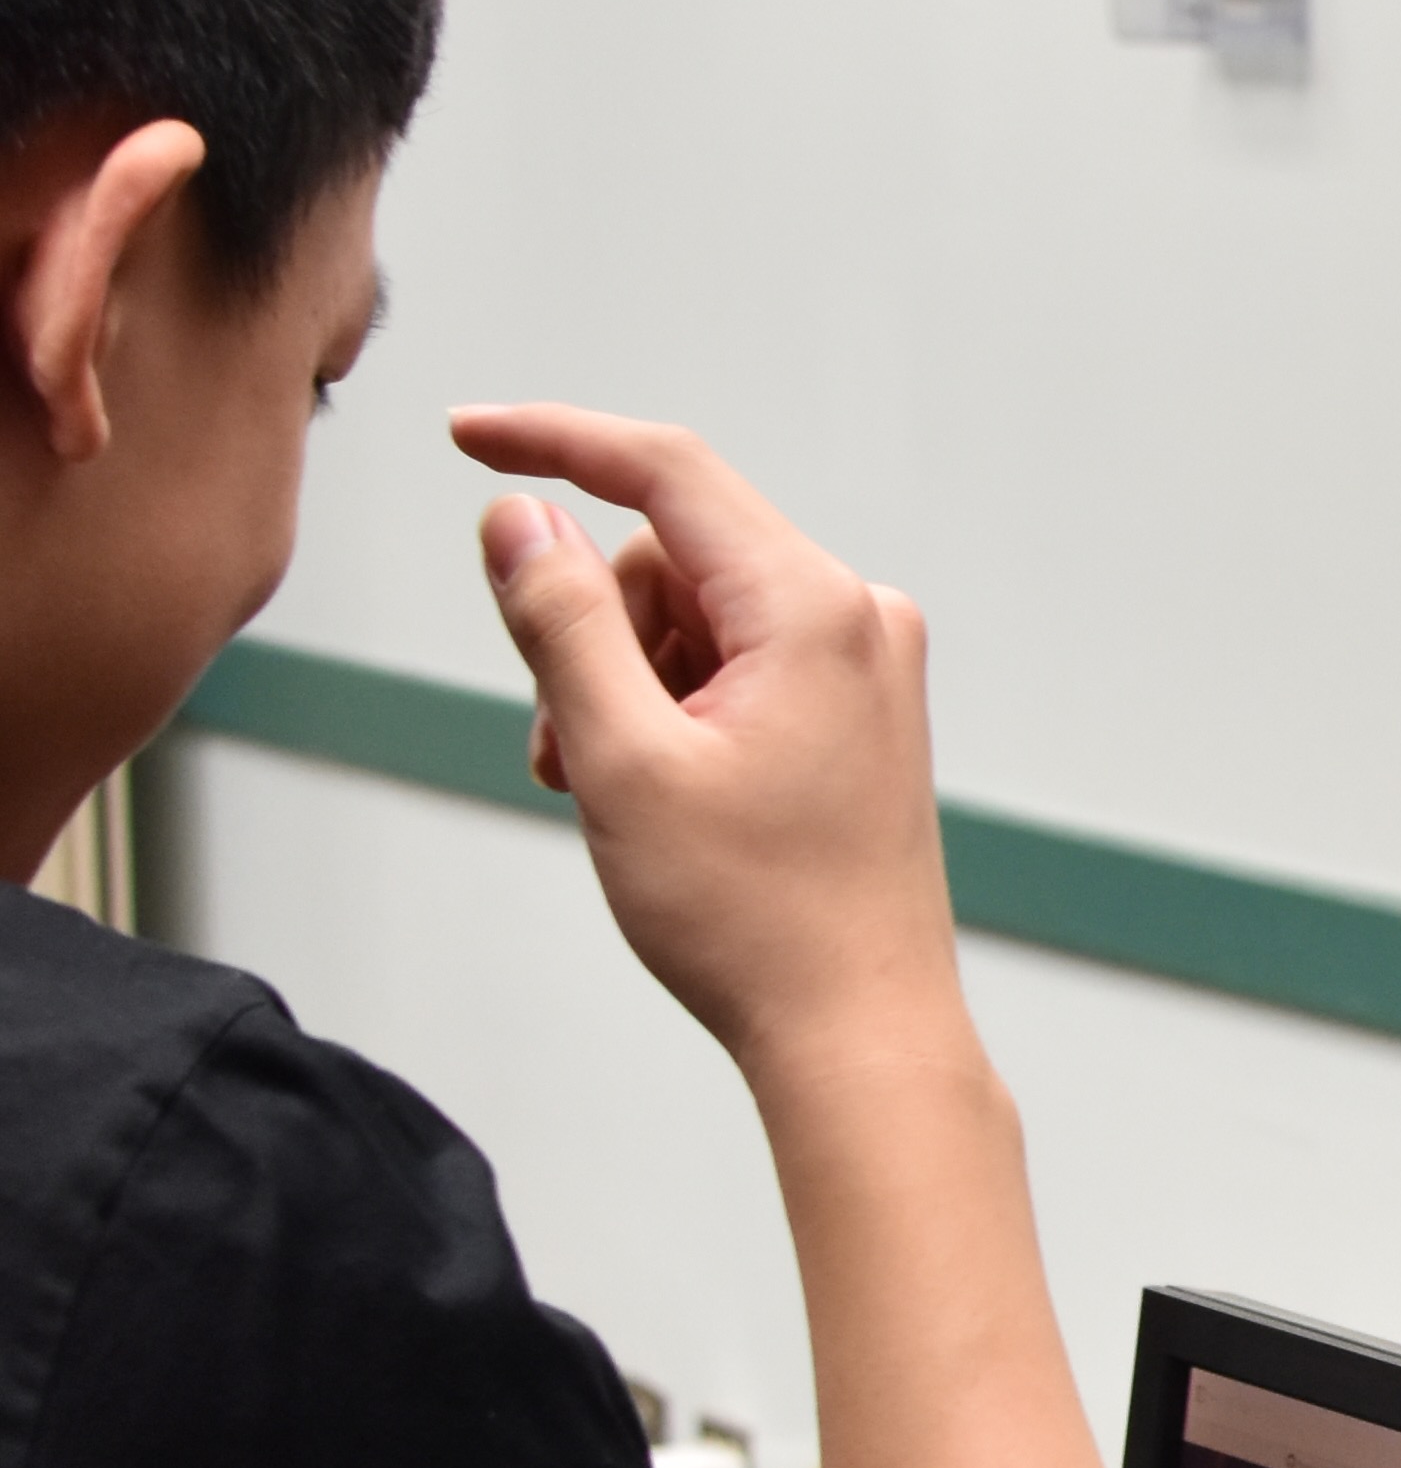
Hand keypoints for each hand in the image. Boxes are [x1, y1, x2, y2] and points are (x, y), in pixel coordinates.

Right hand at [453, 404, 960, 1077]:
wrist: (859, 1031)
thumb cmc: (756, 919)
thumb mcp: (620, 756)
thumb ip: (560, 619)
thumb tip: (519, 515)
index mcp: (816, 609)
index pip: (666, 470)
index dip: (555, 442)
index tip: (466, 436)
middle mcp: (859, 619)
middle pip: (672, 556)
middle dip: (597, 631)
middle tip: (569, 747)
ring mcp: (866, 667)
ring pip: (693, 617)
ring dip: (625, 683)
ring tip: (613, 790)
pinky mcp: (856, 713)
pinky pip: (735, 666)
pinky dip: (672, 710)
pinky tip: (658, 795)